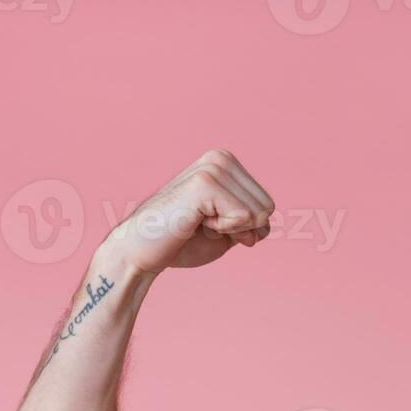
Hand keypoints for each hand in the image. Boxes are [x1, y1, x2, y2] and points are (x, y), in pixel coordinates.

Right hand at [100, 149, 275, 275]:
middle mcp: (221, 158)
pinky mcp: (206, 183)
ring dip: (230, 229)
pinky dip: (223, 231)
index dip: (245, 227)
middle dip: (241, 228)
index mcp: (226, 163)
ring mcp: (213, 167)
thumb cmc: (182, 242)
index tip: (211, 223)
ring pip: (259, 214)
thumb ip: (250, 222)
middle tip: (204, 225)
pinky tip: (195, 222)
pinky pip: (244, 218)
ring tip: (198, 222)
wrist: (142, 252)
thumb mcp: (227, 230)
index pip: (268, 206)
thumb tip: (268, 225)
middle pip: (268, 208)